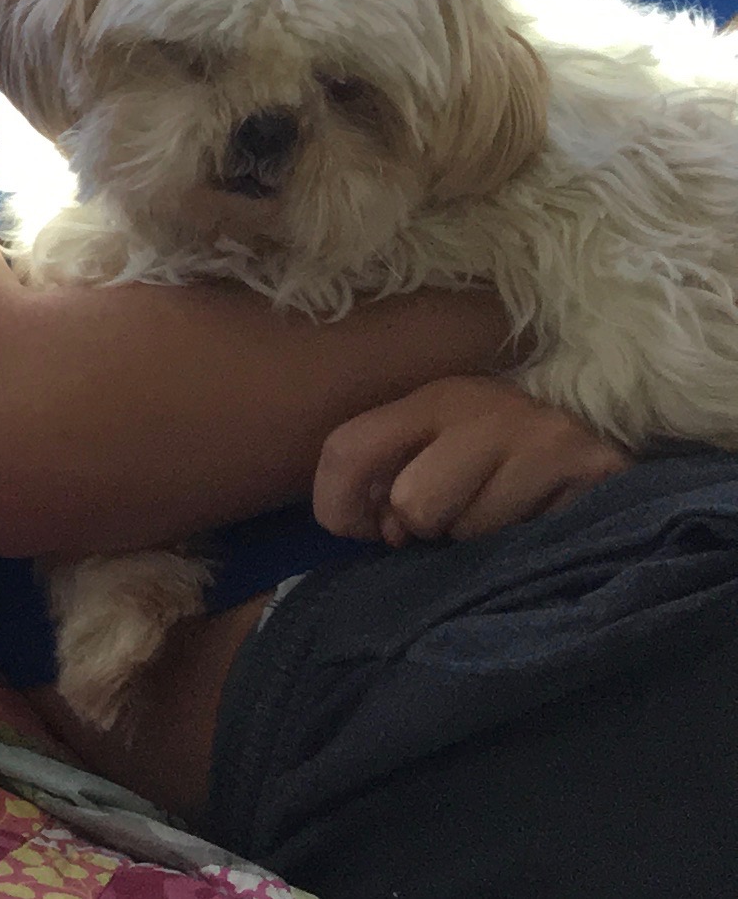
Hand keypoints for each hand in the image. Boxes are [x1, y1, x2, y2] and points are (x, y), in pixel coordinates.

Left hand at [315, 374, 627, 543]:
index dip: (337, 506)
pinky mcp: (592, 472)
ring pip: (470, 530)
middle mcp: (485, 408)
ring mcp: (543, 438)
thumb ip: (386, 477)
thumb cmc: (503, 458)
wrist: (607, 449)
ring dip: (480, 541)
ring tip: (507, 516)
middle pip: (414, 503)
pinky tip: (540, 522)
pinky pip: (528, 541)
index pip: (348, 448)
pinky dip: (525, 546)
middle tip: (454, 521)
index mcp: (432, 399)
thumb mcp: (437, 450)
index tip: (360, 531)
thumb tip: (376, 528)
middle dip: (425, 529)